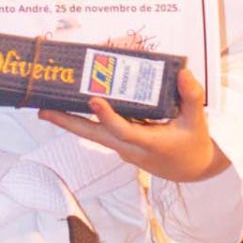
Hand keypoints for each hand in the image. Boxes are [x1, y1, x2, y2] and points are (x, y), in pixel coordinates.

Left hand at [41, 68, 228, 183]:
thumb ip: (192, 97)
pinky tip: (77, 104)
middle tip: (44, 111)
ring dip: (72, 121)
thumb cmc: (194, 144)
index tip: (94, 101)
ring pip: (95, 134)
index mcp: (149, 143)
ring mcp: (124, 148)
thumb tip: (183, 73)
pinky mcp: (124, 145)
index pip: (124, 131)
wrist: (193, 170)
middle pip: (95, 136)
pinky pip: (103, 131)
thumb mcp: (198, 121)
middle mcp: (131, 148)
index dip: (108, 117)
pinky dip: (89, 119)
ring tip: (48, 106)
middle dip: (68, 123)